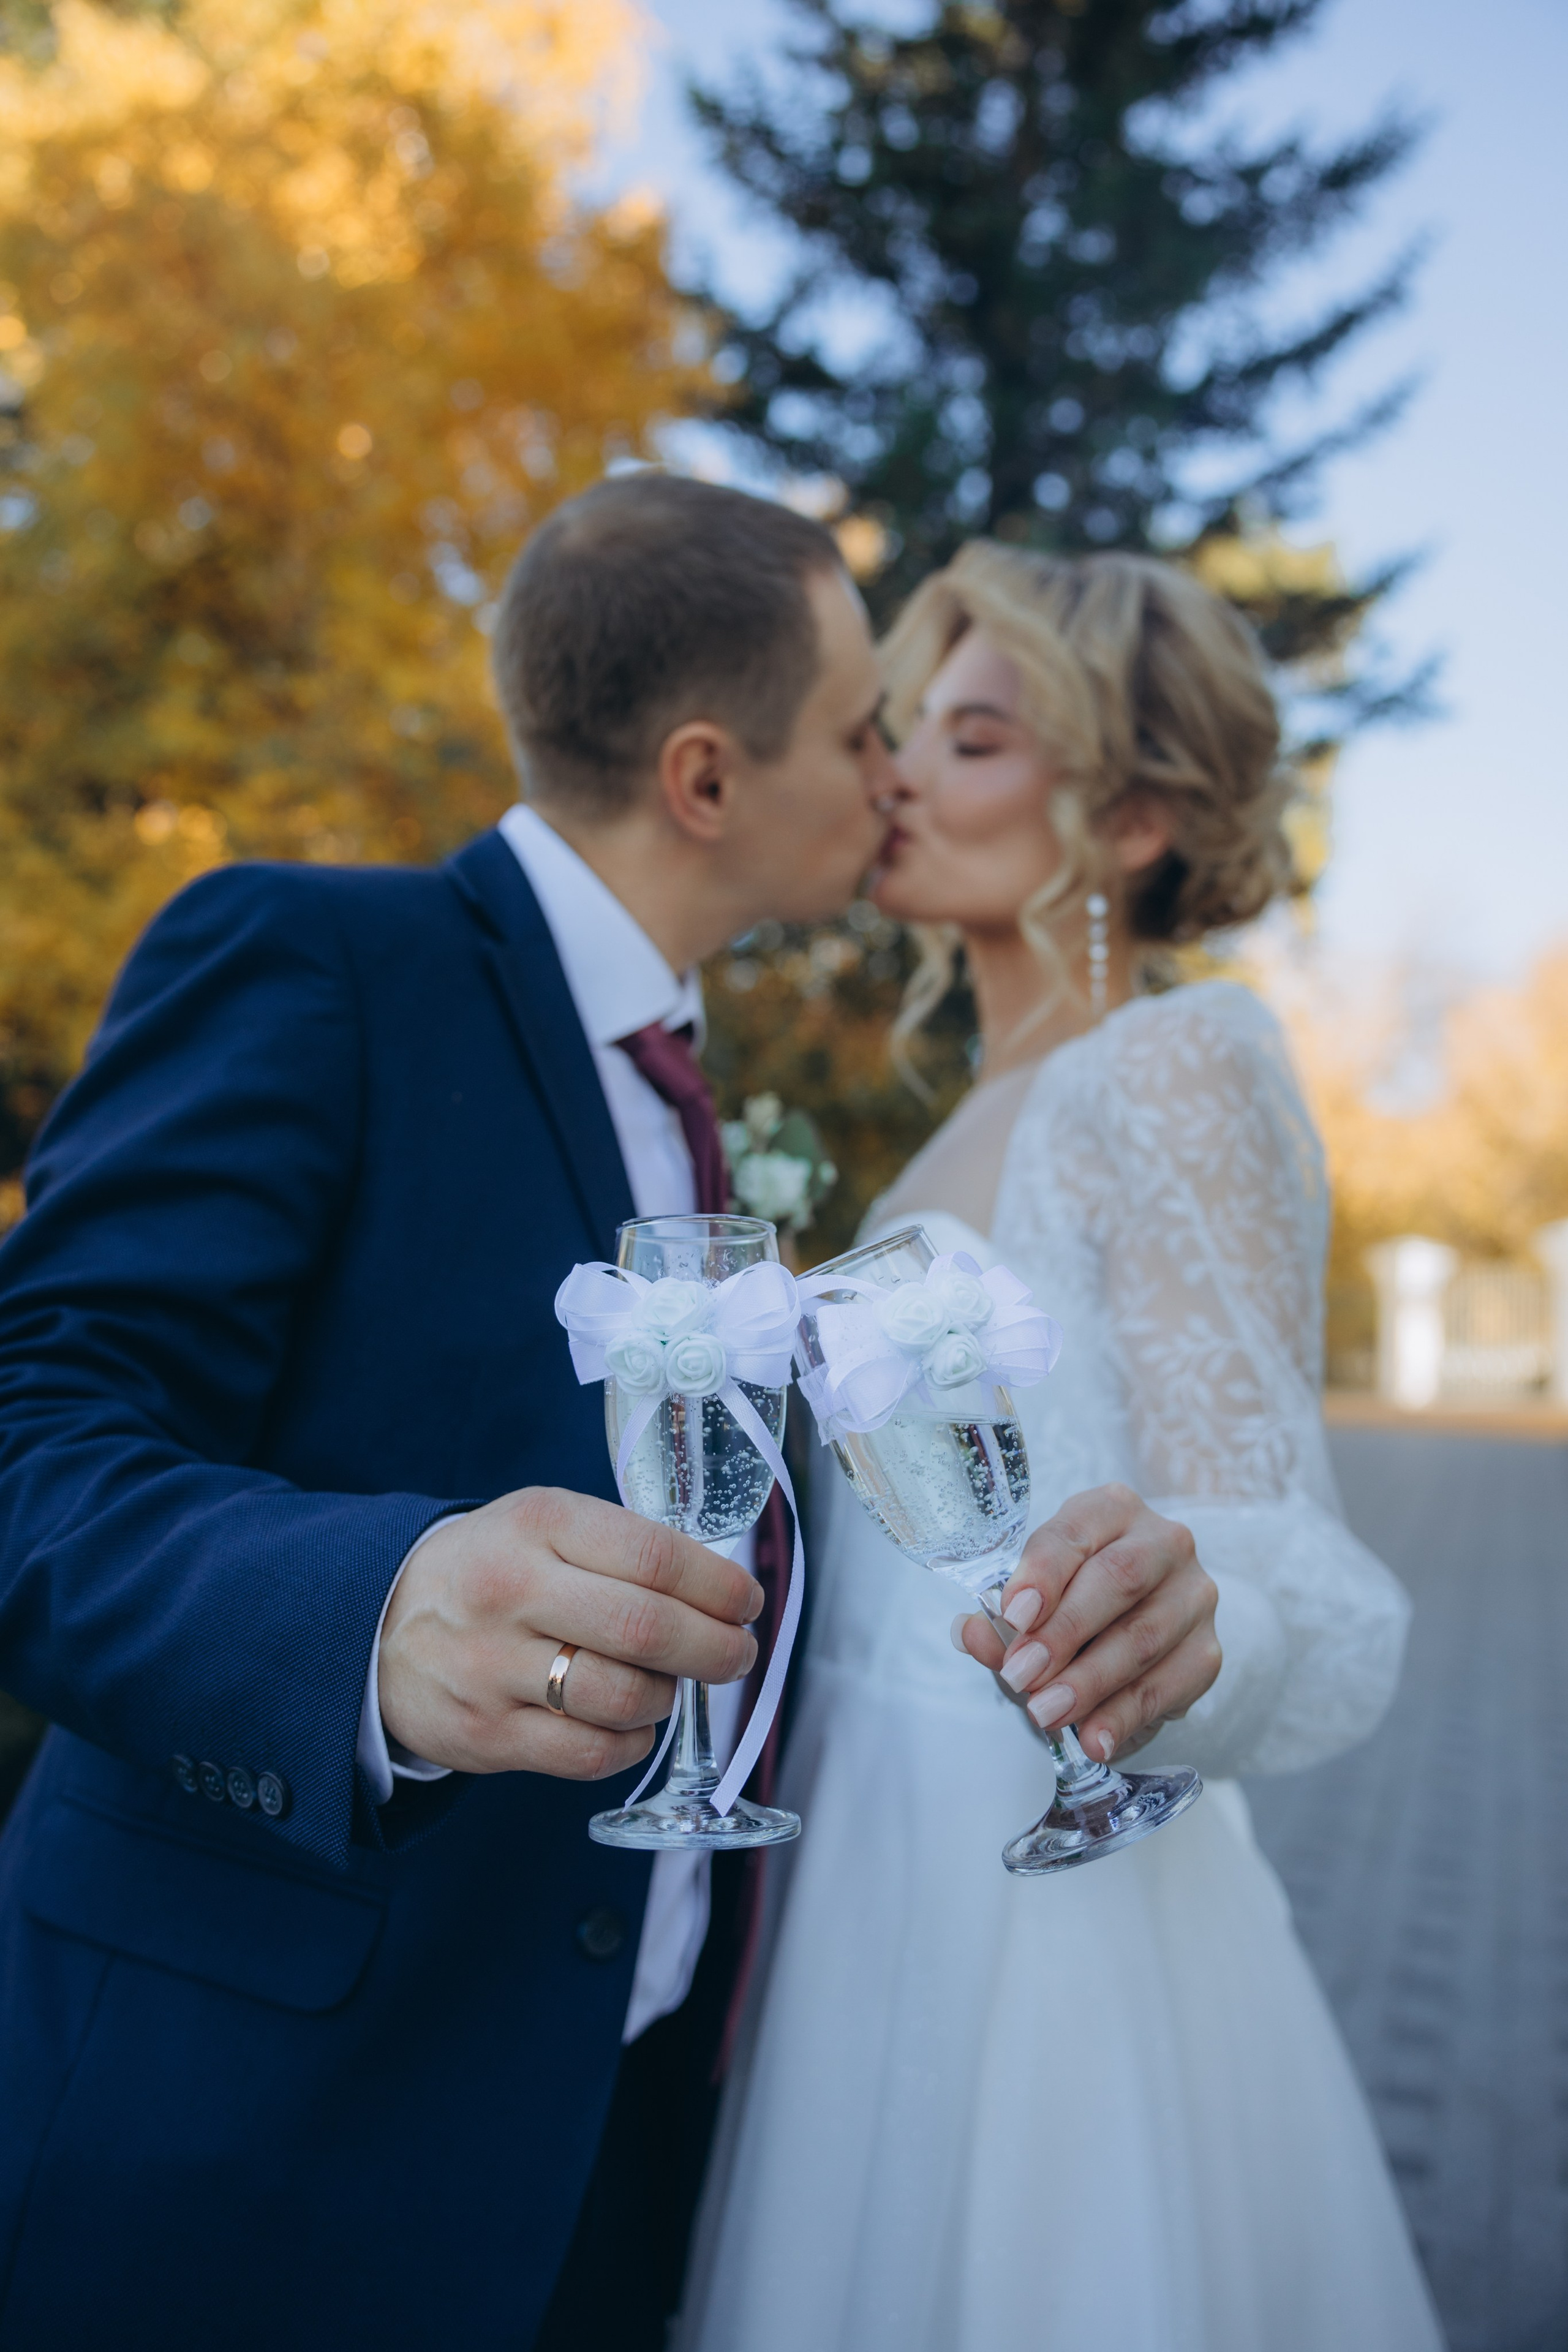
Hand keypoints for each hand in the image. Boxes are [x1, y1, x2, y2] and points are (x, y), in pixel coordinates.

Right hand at [379, 1487, 761, 1780]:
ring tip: (668, 1685)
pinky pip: (591, 1754)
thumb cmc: (491, 1569)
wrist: (379, 1625)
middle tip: (737, 1654)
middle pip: (646, 1629)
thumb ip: (622, 1546)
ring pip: (623, 1697)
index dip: (718, 1586)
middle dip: (715, 1648)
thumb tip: (720, 1589)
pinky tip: (631, 1723)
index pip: (654, 1556)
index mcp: (538, 1525)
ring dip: (668, 1697)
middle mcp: (513, 1592)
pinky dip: (631, 1742)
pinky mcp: (486, 1734)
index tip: (747, 1602)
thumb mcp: (543, 1524)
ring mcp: (494, 1667)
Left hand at [954, 1484, 1219, 1762]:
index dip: (1043, 1574)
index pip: (1076, 1532)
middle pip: (1118, 1580)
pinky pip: (1167, 1687)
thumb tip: (973, 1634)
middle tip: (1020, 1675)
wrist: (1137, 1629)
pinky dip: (1124, 1717)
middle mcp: (1163, 1542)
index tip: (1013, 1616)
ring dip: (1089, 1682)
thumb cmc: (1073, 1602)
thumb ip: (1002, 1620)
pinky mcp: (1206, 1652)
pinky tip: (1094, 1739)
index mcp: (1111, 1510)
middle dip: (1063, 1633)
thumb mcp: (1033, 1603)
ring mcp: (1193, 1596)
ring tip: (1045, 1713)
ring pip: (1143, 1638)